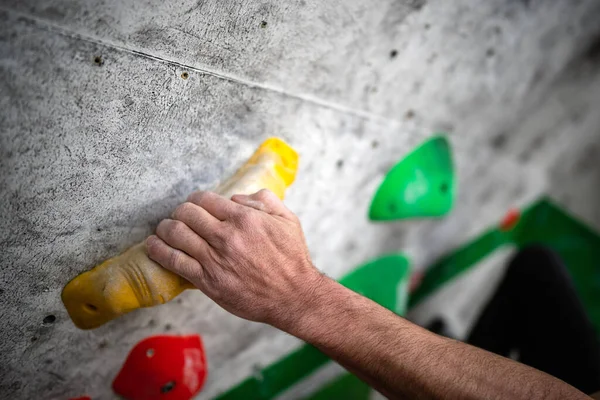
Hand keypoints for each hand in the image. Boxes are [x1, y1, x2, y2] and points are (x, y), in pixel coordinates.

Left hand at [146, 190, 323, 326]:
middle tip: (179, 217)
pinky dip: (158, 251)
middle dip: (179, 212)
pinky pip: (174, 261)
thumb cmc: (292, 259)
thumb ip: (264, 200)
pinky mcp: (207, 281)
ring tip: (163, 229)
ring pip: (175, 234)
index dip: (195, 199)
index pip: (205, 199)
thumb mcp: (287, 220)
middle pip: (186, 213)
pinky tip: (153, 246)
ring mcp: (214, 259)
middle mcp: (226, 236)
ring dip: (164, 228)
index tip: (193, 204)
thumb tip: (236, 198)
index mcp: (244, 218)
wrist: (293, 296)